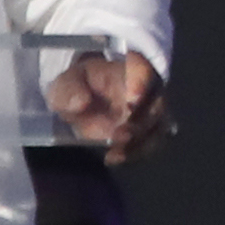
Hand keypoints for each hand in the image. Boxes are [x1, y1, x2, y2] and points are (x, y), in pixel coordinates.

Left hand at [45, 50, 169, 163]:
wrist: (86, 101)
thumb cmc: (79, 87)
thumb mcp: (66, 84)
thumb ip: (70, 90)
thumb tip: (80, 103)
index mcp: (128, 67)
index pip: (144, 71)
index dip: (141, 85)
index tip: (130, 103)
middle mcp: (149, 87)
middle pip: (156, 104)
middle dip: (139, 122)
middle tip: (119, 135)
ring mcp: (153, 111)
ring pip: (157, 127)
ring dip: (138, 142)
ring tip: (114, 152)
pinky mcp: (151, 132)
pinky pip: (150, 144)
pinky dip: (134, 153)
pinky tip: (112, 157)